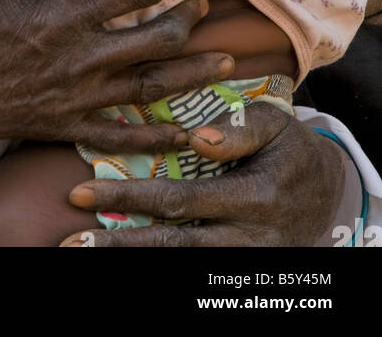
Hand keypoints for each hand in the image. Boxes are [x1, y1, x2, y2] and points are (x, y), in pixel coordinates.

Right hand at [0, 0, 235, 192]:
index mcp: (58, 14)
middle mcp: (75, 59)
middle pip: (155, 35)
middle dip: (191, 12)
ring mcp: (68, 97)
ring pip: (148, 85)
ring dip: (190, 70)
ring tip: (224, 59)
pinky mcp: (54, 125)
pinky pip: (118, 135)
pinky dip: (156, 136)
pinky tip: (180, 134)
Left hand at [60, 104, 346, 245]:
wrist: (329, 193)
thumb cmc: (290, 148)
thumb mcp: (275, 125)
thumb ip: (239, 129)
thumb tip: (197, 138)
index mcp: (254, 195)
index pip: (180, 201)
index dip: (129, 199)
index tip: (81, 192)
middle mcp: (248, 237)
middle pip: (172, 245)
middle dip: (117, 244)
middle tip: (69, 242)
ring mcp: (245, 261)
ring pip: (181, 264)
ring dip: (131, 260)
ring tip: (82, 254)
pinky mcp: (240, 273)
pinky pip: (194, 274)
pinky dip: (157, 266)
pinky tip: (120, 257)